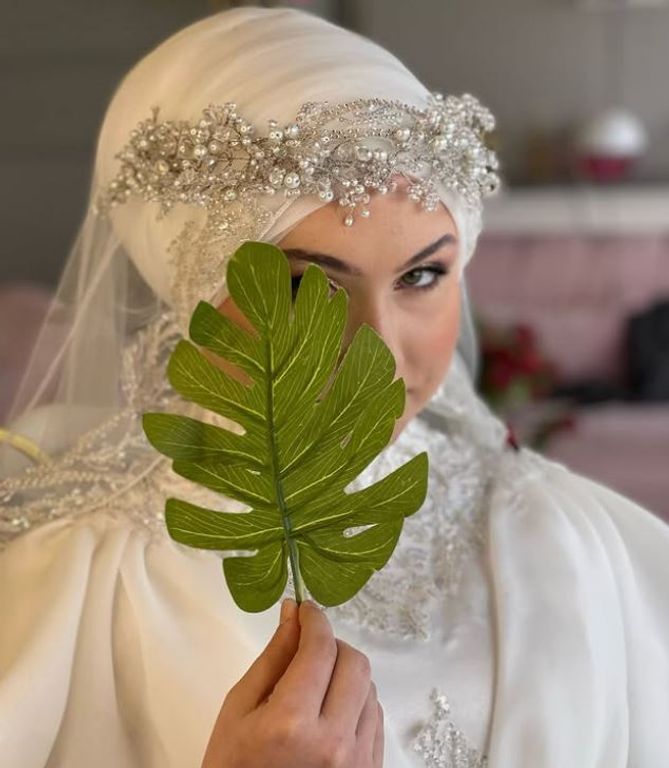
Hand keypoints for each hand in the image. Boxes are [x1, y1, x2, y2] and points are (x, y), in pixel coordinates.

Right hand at [202, 599, 383, 767]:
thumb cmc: (234, 765)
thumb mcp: (239, 709)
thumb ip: (273, 657)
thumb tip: (293, 612)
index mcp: (291, 722)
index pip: (320, 649)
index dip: (314, 620)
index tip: (306, 610)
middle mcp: (333, 741)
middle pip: (354, 663)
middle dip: (332, 645)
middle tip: (308, 649)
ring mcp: (357, 760)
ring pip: (369, 688)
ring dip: (345, 674)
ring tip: (316, 687)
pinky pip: (375, 717)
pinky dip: (356, 702)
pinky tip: (330, 711)